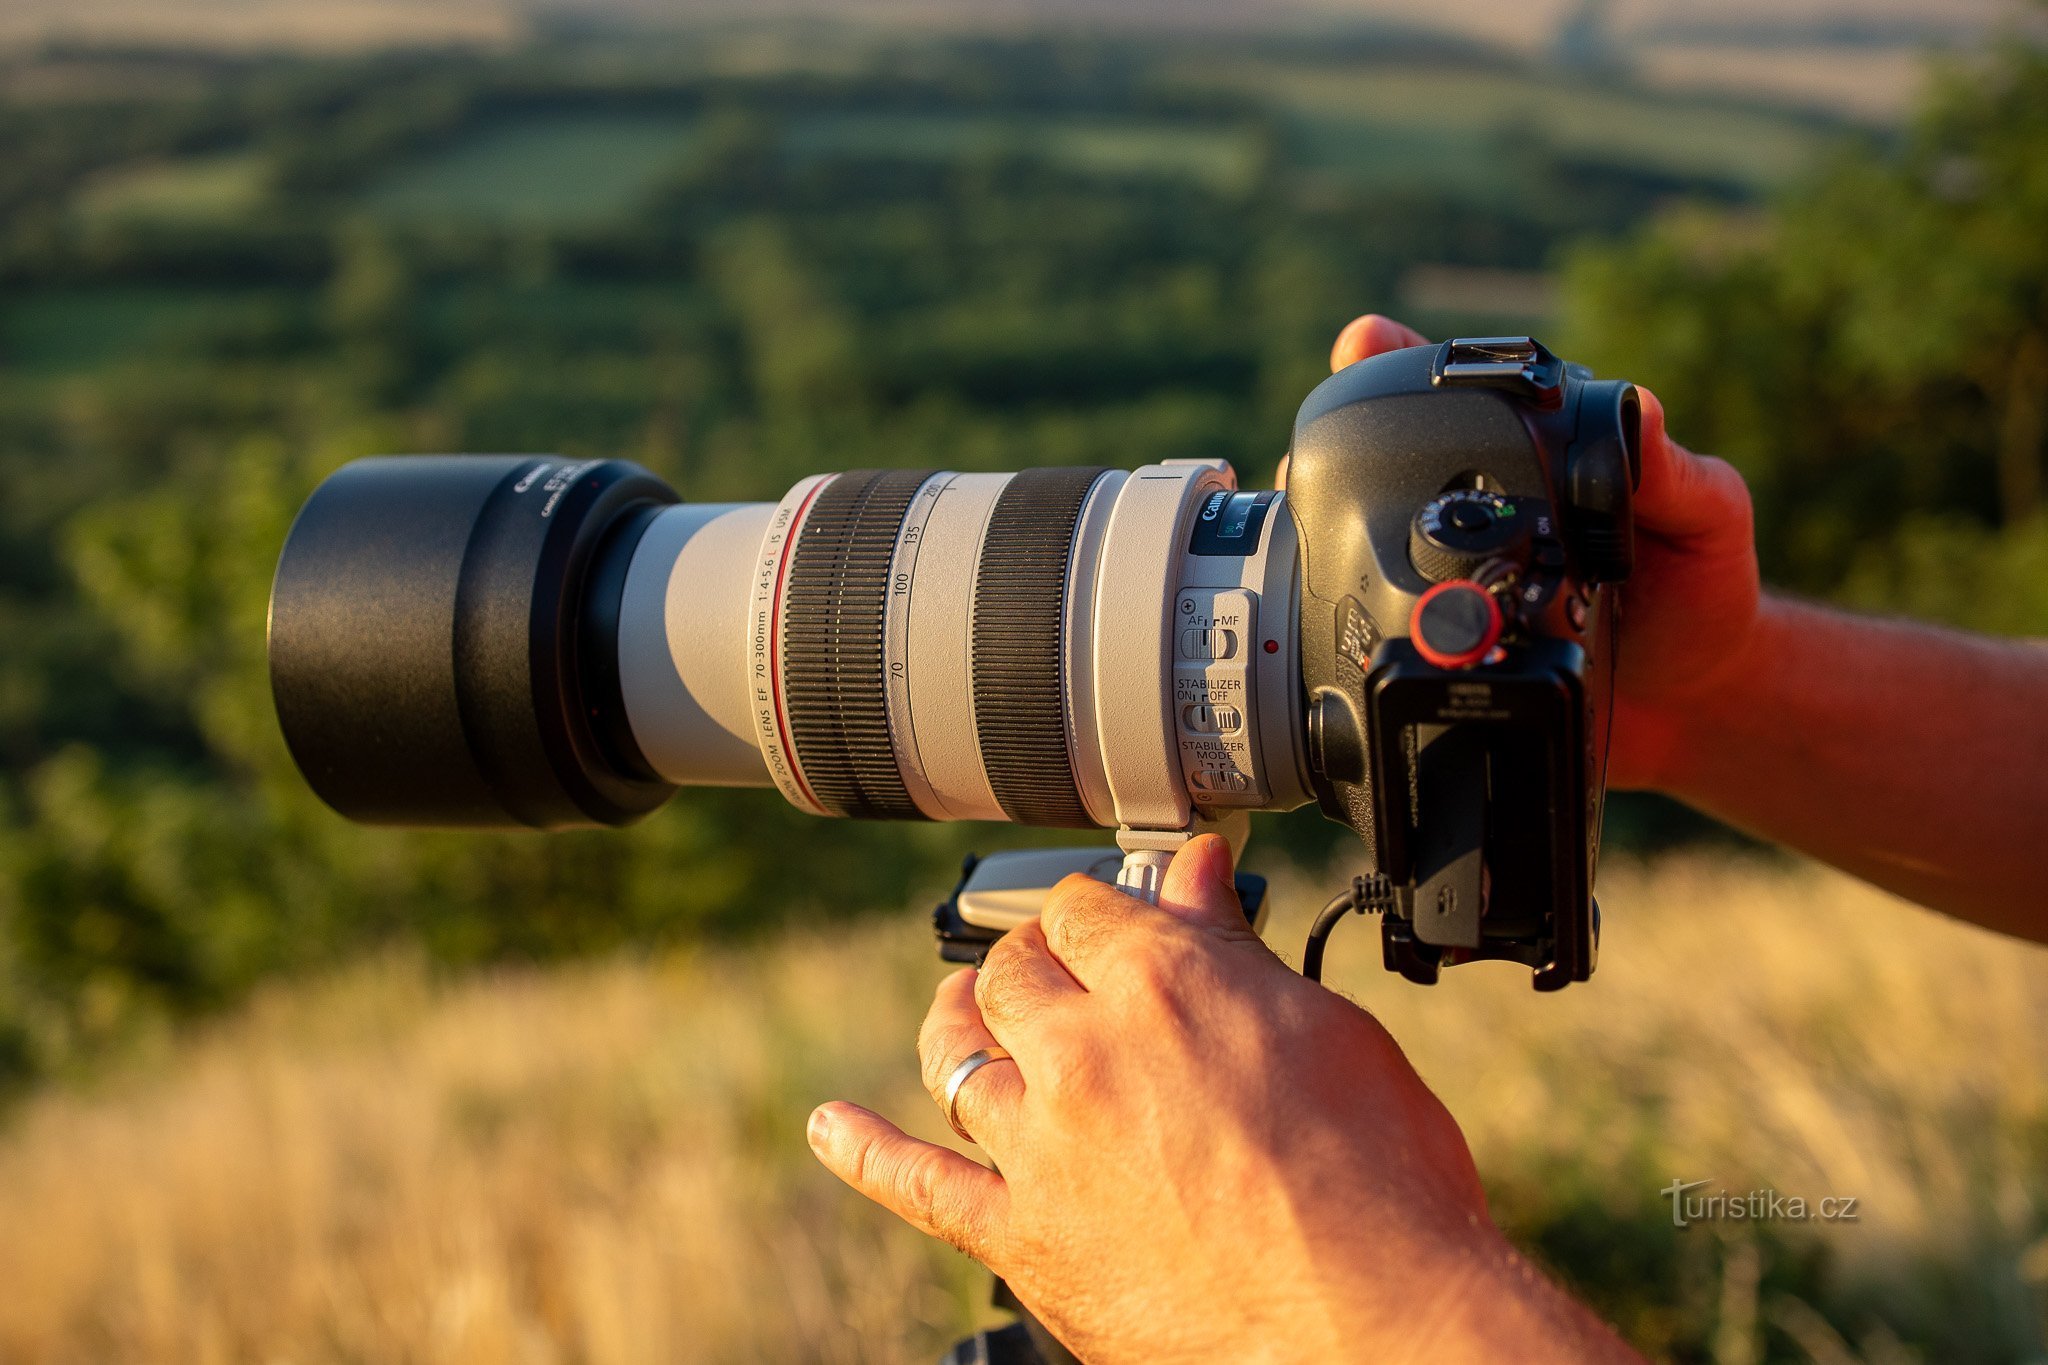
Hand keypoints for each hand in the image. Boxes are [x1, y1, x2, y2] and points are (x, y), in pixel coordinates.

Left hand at [808, 837, 1638, 1363]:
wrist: (1372, 1322)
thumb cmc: (1380, 1179)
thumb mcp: (1325, 1030)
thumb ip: (1238, 951)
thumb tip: (1197, 876)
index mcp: (1162, 981)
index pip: (1089, 906)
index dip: (1100, 908)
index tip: (1111, 920)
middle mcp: (1084, 1049)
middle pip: (1015, 974)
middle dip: (1036, 962)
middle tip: (1060, 973)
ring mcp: (1043, 1146)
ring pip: (960, 1058)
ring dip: (959, 1026)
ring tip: (965, 1016)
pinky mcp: (1024, 1238)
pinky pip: (919, 1186)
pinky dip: (868, 1153)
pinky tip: (834, 1129)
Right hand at [1326, 315, 1761, 790]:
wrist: (1694, 707)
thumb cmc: (1704, 595)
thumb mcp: (1709, 522)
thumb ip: (1678, 477)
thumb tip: (1643, 410)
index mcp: (1533, 460)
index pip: (1458, 395)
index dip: (1402, 359)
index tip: (1363, 338)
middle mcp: (1474, 509)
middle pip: (1379, 457)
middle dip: (1332, 437)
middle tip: (1311, 441)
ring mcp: (1446, 577)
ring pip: (1352, 532)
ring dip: (1314, 517)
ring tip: (1300, 500)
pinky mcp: (1434, 649)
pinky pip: (1368, 624)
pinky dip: (1330, 612)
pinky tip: (1315, 605)